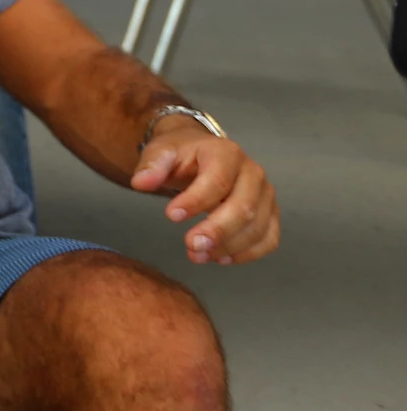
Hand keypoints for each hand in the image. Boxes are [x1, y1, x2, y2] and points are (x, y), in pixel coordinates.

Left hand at [132, 121, 279, 264]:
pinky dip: (248, 254)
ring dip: (229, 247)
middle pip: (243, 207)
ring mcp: (265, 194)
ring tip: (198, 255)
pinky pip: (269, 239)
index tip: (170, 216)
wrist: (202, 154)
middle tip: (191, 246)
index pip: (217, 180)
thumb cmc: (182, 155)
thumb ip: (151, 166)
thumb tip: (141, 183)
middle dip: (217, 231)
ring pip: (257, 227)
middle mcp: (253, 172)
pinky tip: (221, 258)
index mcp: (226, 152)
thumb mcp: (162, 152)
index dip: (196, 201)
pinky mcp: (270, 213)